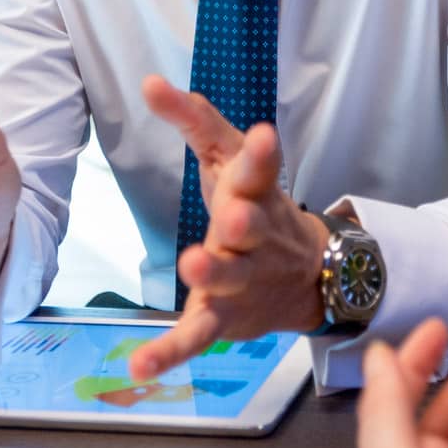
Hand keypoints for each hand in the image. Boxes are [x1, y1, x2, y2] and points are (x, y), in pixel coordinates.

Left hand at [129, 76, 328, 381]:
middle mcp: (256, 236)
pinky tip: (140, 366)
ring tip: (192, 267)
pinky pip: (196, 336)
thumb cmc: (254, 204)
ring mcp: (242, 280)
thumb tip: (150, 81)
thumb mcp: (230, 156)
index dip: (262, 154)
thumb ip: (192, 120)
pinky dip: (169, 353)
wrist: (307, 276)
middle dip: (243, 224)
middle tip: (233, 218)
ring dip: (212, 274)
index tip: (264, 135)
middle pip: (251, 229)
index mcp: (258, 192)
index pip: (263, 169)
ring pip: (228, 279)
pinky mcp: (224, 319)